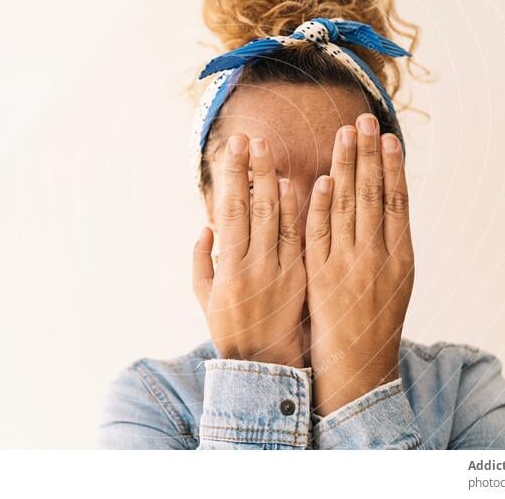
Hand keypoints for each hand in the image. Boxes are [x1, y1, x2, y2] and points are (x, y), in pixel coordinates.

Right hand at [192, 134, 306, 366]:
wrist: (267, 365)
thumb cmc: (231, 328)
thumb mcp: (206, 297)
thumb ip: (202, 260)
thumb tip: (206, 226)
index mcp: (228, 268)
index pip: (230, 211)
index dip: (231, 177)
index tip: (232, 148)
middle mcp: (254, 265)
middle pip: (255, 208)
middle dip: (253, 170)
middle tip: (254, 138)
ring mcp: (282, 271)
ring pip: (280, 219)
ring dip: (277, 183)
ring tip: (276, 153)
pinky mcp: (303, 278)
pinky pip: (301, 239)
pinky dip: (300, 211)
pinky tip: (302, 185)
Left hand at [304, 113, 414, 414]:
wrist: (359, 365)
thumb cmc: (377, 322)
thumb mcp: (398, 281)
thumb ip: (391, 243)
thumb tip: (388, 203)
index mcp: (402, 256)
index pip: (397, 200)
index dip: (391, 166)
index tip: (386, 136)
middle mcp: (379, 257)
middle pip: (373, 195)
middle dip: (368, 155)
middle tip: (363, 119)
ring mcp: (349, 265)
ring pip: (348, 207)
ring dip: (346, 168)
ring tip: (345, 135)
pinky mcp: (321, 276)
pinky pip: (320, 234)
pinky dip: (322, 205)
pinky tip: (322, 178)